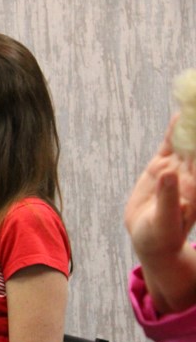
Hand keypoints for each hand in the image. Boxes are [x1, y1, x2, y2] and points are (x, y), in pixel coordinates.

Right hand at [125, 114, 195, 260]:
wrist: (150, 241)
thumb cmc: (162, 237)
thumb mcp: (166, 221)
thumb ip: (168, 196)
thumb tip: (167, 171)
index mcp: (195, 186)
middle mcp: (189, 174)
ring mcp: (175, 169)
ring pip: (187, 141)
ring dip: (192, 123)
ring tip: (195, 99)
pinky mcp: (159, 169)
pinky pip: (169, 146)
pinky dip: (174, 131)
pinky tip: (180, 115)